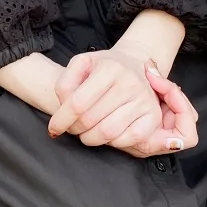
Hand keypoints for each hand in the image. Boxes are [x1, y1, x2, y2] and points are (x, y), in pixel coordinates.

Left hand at [47, 48, 198, 157]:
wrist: (136, 65)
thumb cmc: (105, 68)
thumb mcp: (82, 64)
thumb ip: (65, 82)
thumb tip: (63, 108)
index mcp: (109, 68)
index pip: (78, 103)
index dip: (61, 120)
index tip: (53, 129)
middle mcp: (130, 83)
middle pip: (91, 120)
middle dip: (75, 129)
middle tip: (72, 128)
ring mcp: (144, 100)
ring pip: (108, 133)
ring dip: (90, 138)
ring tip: (86, 132)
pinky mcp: (153, 116)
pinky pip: (129, 139)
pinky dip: (113, 142)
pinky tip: (106, 134)